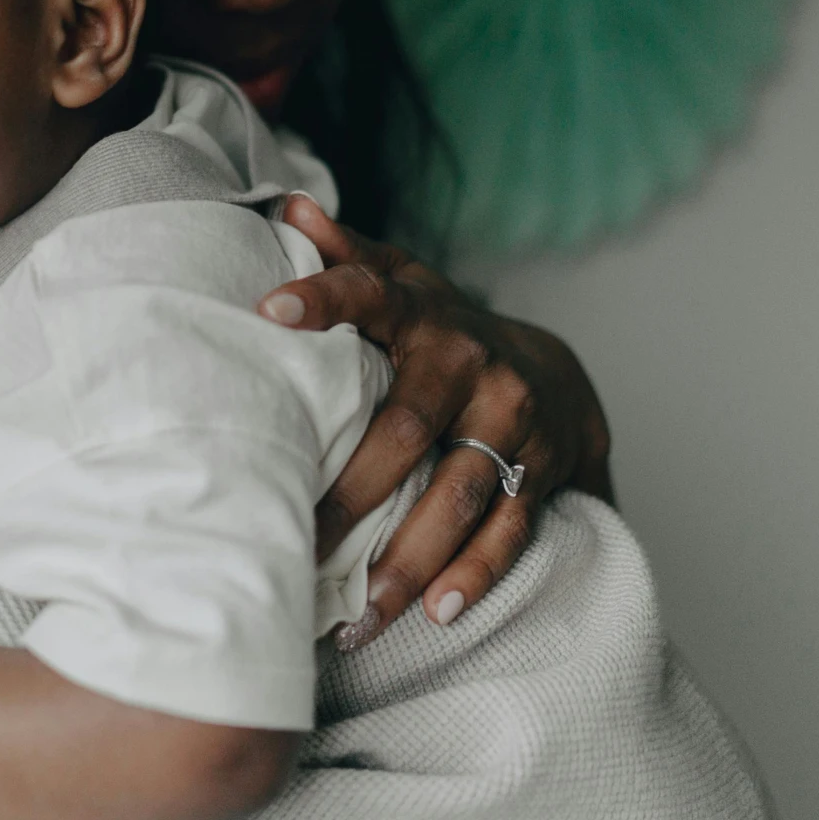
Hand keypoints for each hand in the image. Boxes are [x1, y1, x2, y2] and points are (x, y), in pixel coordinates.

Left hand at [260, 196, 614, 647]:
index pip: (368, 293)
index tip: (268, 308)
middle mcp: (471, 362)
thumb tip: (288, 206)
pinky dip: (474, 574)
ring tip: (358, 612)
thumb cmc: (440, 333)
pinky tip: (435, 613)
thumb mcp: (401, 284)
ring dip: (409, 558)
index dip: (322, 298)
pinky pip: (510, 530)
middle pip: (407, 429)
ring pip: (459, 492)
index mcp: (423, 312)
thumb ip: (346, 256)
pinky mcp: (545, 471)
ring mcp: (513, 419)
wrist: (549, 371)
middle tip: (298, 543)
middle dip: (352, 491)